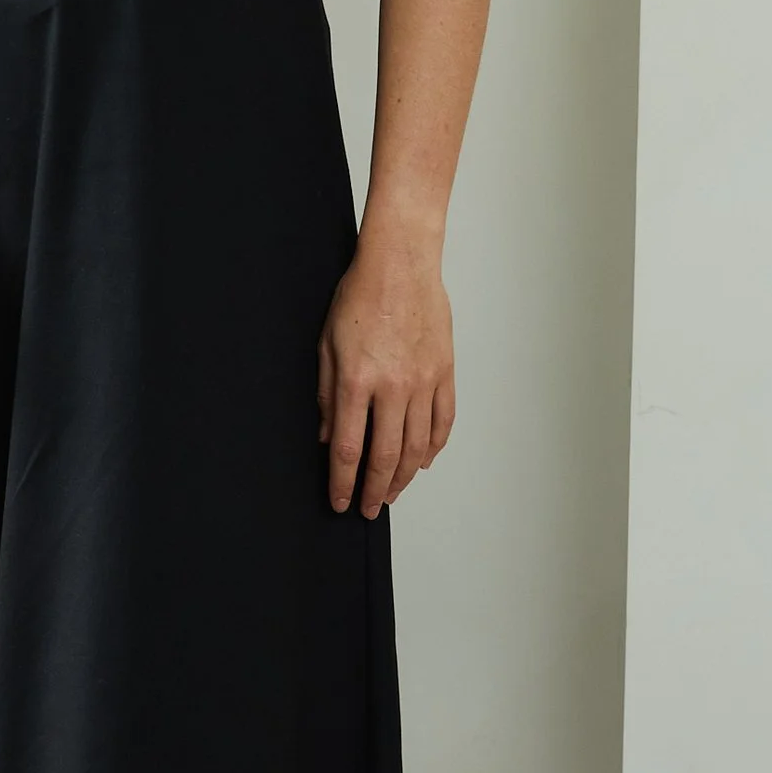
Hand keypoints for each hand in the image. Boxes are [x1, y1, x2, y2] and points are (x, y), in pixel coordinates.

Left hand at [319, 240, 454, 517]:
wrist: (401, 264)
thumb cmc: (360, 296)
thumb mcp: (327, 345)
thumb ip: (327, 395)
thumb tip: (327, 437)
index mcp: (358, 381)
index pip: (349, 448)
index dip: (342, 482)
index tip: (339, 501)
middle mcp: (393, 387)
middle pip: (385, 456)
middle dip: (374, 490)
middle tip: (368, 508)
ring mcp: (423, 382)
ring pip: (417, 446)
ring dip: (403, 477)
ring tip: (391, 492)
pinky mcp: (444, 372)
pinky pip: (443, 421)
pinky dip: (433, 448)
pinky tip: (422, 461)